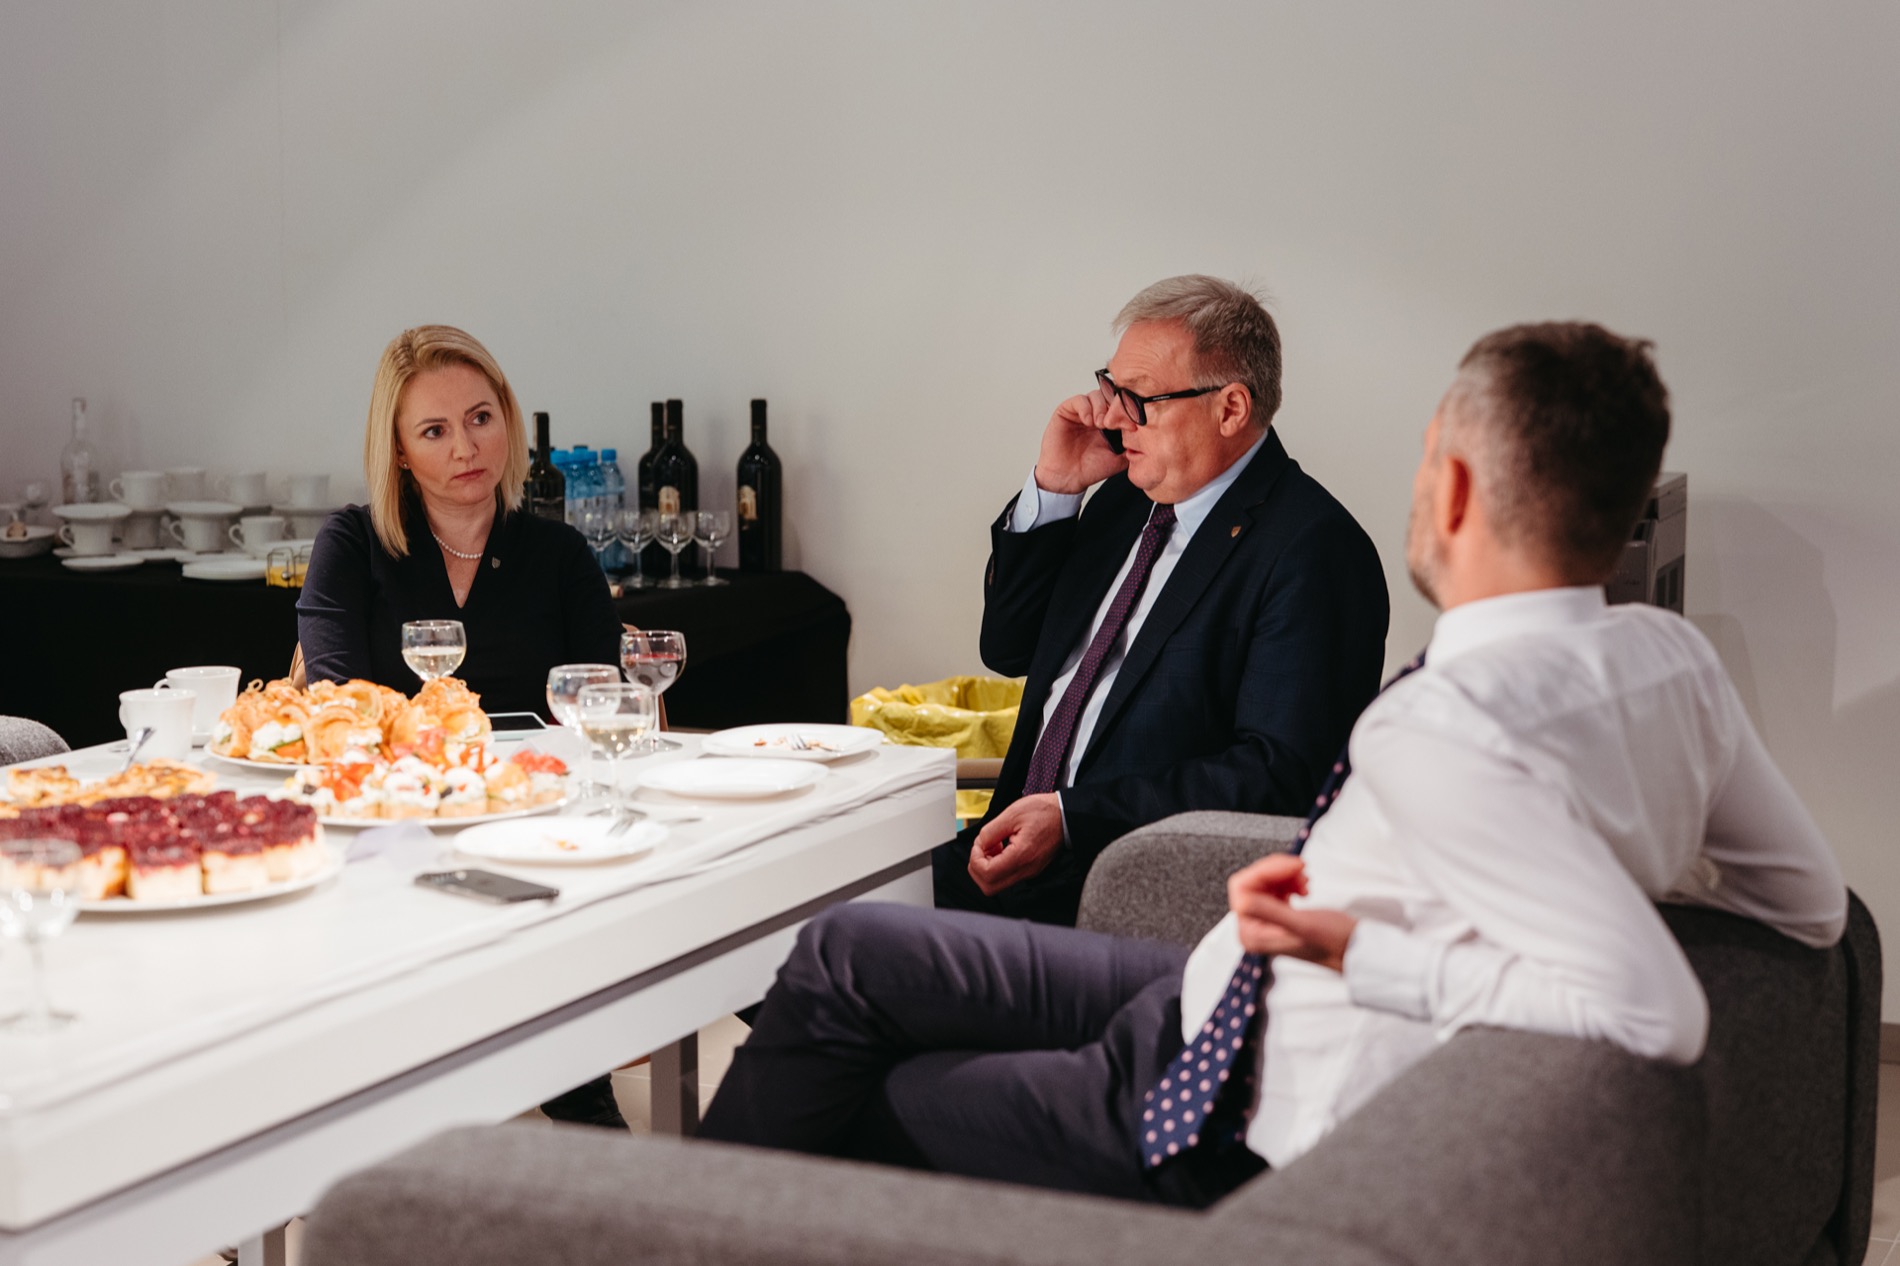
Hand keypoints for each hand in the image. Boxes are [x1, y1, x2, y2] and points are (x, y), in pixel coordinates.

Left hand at [968, 793, 1064, 895]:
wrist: (1066, 816)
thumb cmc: (1044, 812)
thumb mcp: (1012, 814)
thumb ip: (990, 832)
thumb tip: (979, 845)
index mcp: (1021, 855)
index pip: (987, 874)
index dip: (975, 859)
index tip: (978, 845)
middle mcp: (1026, 869)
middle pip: (989, 887)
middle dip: (978, 868)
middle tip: (982, 849)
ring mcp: (1029, 872)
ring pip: (996, 884)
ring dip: (987, 867)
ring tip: (994, 846)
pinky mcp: (1030, 870)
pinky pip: (1007, 876)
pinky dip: (997, 866)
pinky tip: (1002, 848)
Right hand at [1033, 388, 1128, 494]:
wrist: (1069, 479)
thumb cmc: (1091, 469)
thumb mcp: (1120, 458)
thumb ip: (1134, 446)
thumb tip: (1150, 436)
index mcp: (1111, 422)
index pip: (1122, 405)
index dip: (1129, 410)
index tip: (1134, 423)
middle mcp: (1096, 414)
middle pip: (1110, 395)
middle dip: (1116, 407)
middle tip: (1117, 423)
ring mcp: (1082, 412)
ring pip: (1096, 394)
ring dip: (1102, 407)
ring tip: (1101, 424)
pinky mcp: (1066, 412)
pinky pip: (1079, 400)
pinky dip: (1086, 408)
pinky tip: (1089, 422)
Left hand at [1228, 854, 1357, 972]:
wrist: (1355, 948)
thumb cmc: (1334, 942)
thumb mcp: (1303, 925)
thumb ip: (1271, 913)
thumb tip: (1242, 901)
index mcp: (1253, 934)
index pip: (1242, 888)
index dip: (1266, 870)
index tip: (1293, 865)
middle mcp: (1253, 929)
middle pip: (1252, 882)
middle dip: (1277, 870)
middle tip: (1301, 867)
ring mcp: (1264, 921)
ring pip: (1264, 881)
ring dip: (1285, 874)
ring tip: (1306, 881)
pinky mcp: (1277, 914)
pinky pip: (1274, 886)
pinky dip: (1289, 880)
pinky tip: (1303, 886)